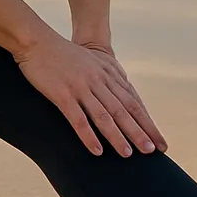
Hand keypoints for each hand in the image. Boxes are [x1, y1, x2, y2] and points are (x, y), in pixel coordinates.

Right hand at [14, 34, 167, 156]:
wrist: (37, 41)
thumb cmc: (63, 54)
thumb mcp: (92, 61)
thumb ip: (107, 76)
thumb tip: (123, 92)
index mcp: (107, 75)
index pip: (133, 102)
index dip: (147, 123)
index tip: (158, 141)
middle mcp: (98, 81)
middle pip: (123, 110)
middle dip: (139, 132)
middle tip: (152, 151)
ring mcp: (81, 87)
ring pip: (104, 116)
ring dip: (117, 136)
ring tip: (128, 154)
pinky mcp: (62, 94)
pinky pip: (78, 118)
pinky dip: (89, 136)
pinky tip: (97, 151)